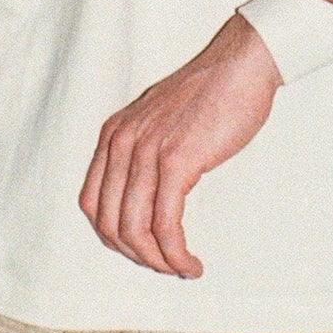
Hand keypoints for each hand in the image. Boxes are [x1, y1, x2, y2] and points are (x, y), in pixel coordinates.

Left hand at [78, 12, 280, 277]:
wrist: (241, 64)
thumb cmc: (211, 93)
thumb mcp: (159, 120)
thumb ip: (144, 151)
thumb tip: (146, 197)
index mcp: (114, 134)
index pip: (91, 204)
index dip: (113, 236)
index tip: (141, 248)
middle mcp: (122, 142)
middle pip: (109, 223)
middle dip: (136, 255)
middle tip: (164, 265)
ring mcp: (147, 151)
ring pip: (134, 229)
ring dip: (157, 260)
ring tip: (180, 268)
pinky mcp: (177, 161)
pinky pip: (165, 224)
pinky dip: (174, 253)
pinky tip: (190, 262)